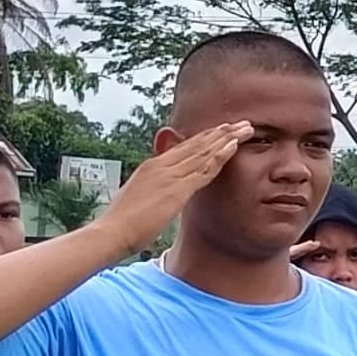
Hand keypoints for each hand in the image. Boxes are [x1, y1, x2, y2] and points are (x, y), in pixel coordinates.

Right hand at [101, 121, 248, 252]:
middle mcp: (161, 166)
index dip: (205, 137)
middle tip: (241, 124)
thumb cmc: (121, 222)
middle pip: (197, 144)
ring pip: (204, 152)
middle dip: (220, 133)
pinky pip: (204, 169)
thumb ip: (152, 189)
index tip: (222, 130)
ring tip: (245, 128)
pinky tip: (234, 146)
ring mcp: (169, 176)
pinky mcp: (176, 190)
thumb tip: (159, 191)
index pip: (184, 147)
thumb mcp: (137, 198)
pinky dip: (220, 156)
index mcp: (152, 166)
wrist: (111, 232)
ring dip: (227, 139)